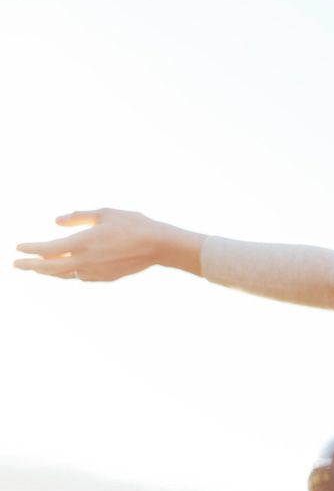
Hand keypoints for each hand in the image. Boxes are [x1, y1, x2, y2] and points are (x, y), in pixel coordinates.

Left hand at [14, 209, 204, 281]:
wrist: (159, 246)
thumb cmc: (133, 224)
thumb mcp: (105, 213)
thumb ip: (78, 217)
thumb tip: (56, 222)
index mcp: (82, 243)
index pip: (46, 249)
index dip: (29, 249)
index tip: (18, 248)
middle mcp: (84, 261)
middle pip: (48, 268)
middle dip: (30, 266)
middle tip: (16, 265)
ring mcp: (94, 272)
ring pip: (64, 274)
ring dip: (50, 271)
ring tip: (40, 268)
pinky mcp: (105, 278)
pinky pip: (81, 277)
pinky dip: (71, 273)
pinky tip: (70, 270)